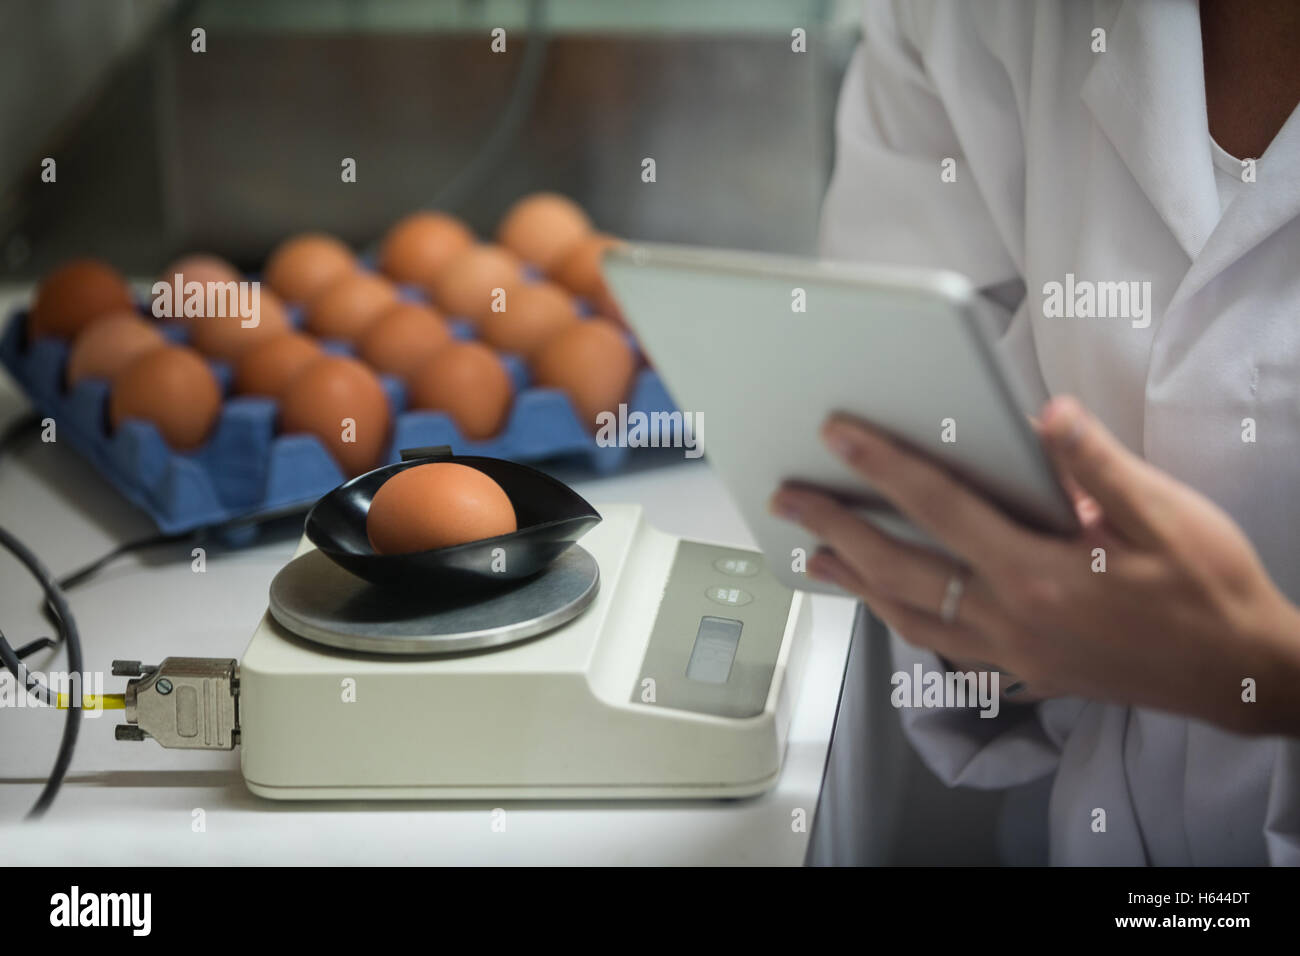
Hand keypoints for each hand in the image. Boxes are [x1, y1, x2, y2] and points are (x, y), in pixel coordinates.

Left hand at [768, 396, 1299, 734]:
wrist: (1239, 676)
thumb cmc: (1208, 590)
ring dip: (854, 581)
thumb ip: (1096, 467)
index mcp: (1039, 575)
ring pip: (908, 616)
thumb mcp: (1166, 517)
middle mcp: (1010, 621)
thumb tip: (1044, 416)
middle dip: (836, 528)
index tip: (837, 434)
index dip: (882, 465)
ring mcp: (1011, 654)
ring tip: (812, 553)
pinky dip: (898, 617)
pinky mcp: (1022, 671)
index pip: (939, 508)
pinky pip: (938, 645)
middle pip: (899, 569)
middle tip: (787, 499)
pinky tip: (884, 600)